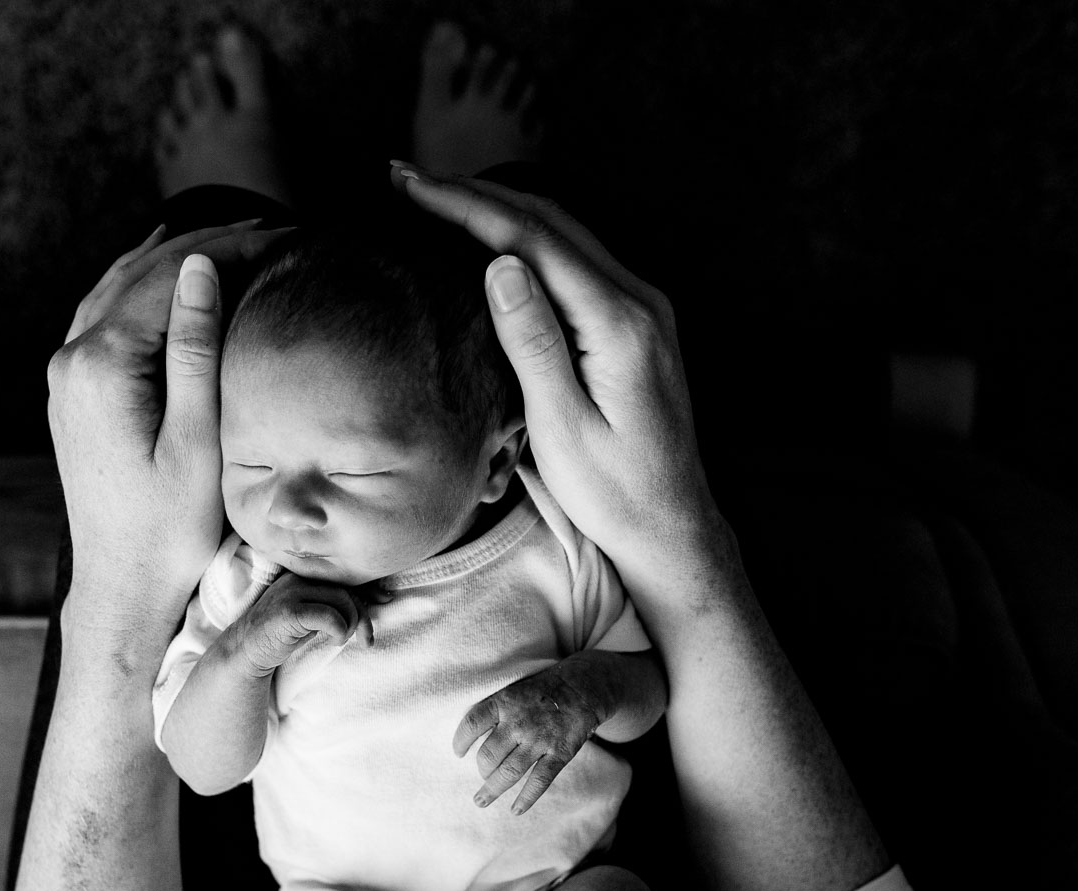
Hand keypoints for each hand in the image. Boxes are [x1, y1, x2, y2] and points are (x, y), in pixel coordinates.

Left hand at [47, 219, 289, 633]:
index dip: (232, 248)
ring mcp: (66, 374)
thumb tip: (201, 268)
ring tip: (237, 239)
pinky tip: (169, 272)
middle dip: (209, 245)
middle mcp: (71, 359)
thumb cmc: (171, 530)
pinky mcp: (73, 391)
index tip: (287, 237)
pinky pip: (106, 313)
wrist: (124, 588)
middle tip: (273, 230)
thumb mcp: (198, 440)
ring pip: (121, 286)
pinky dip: (143, 285)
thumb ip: (196, 350)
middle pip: (143, 273)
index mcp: (101, 366)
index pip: (171, 277)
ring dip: (177, 260)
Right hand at [233, 572, 376, 674]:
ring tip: (341, 639)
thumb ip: (334, 602)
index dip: (368, 587)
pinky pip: (329, 617)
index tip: (386, 599)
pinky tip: (334, 641)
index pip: (343, 575)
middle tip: (366, 639)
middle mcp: (297, 577)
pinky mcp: (288, 612)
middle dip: (363, 615)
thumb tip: (375, 599)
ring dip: (350, 625)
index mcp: (303, 573)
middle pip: (346, 588)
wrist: (247, 650)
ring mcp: (291, 592)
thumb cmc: (283, 633)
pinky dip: (339, 631)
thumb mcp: (311, 613)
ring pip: (341, 600)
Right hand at [389, 163, 723, 599]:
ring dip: (499, 208)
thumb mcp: (562, 427)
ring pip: (563, 233)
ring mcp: (641, 308)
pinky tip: (491, 236)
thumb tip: (501, 265)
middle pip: (549, 221)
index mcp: (619, 323)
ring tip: (436, 194)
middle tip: (406, 177)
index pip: (534, 240)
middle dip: (475, 193)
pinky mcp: (634, 323)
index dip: (467, 206)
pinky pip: (574, 260)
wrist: (672, 527)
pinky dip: (526, 237)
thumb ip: (534, 342)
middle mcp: (638, 301)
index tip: (412, 186)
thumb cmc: (614, 493)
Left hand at [452, 662, 603, 814]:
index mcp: (504, 702)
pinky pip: (539, 781)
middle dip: (481, 771)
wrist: (583, 687)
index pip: (472, 724)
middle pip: (488, 755)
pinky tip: (516, 810)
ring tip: (481, 801)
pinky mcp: (560, 753)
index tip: (458, 753)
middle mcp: (519, 722)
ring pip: (509, 772)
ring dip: (492, 789)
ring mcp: (540, 739)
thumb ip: (495, 710)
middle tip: (482, 776)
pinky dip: (526, 798)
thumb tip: (472, 738)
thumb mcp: (513, 689)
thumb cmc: (541, 690)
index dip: (460, 741)